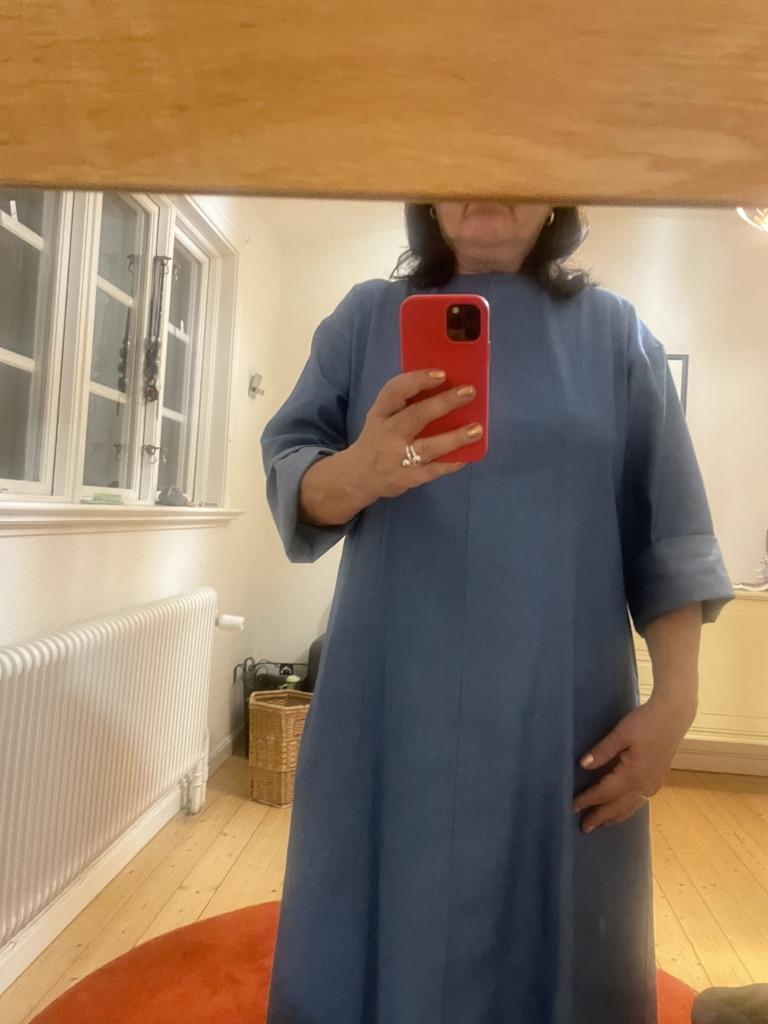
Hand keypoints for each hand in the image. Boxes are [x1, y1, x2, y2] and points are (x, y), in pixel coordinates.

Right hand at [346, 369, 480, 501]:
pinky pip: (433, 470)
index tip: (441, 374)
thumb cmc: (379, 439)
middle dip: (444, 403)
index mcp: (380, 413)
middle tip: (469, 392)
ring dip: (454, 438)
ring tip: (476, 429)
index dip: (417, 380)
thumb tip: (446, 388)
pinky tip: (468, 455)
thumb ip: (404, 405)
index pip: (394, 391)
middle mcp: (387, 434)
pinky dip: (451, 463)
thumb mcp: (381, 417)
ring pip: (428, 447)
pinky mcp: (407, 478)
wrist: (358, 476)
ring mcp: (397, 458)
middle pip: (416, 416)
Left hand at [572, 694, 695, 833]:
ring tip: (602, 824)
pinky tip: (625, 808)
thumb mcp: (621, 733)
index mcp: (633, 775)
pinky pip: (641, 801)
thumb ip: (602, 751)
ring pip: (631, 807)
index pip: (604, 793)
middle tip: (584, 828)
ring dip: (615, 817)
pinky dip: (629, 808)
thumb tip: (582, 765)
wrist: (674, 716)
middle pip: (618, 807)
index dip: (587, 800)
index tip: (572, 807)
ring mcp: (653, 783)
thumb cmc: (646, 722)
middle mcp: (644, 785)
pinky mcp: (658, 778)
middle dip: (600, 817)